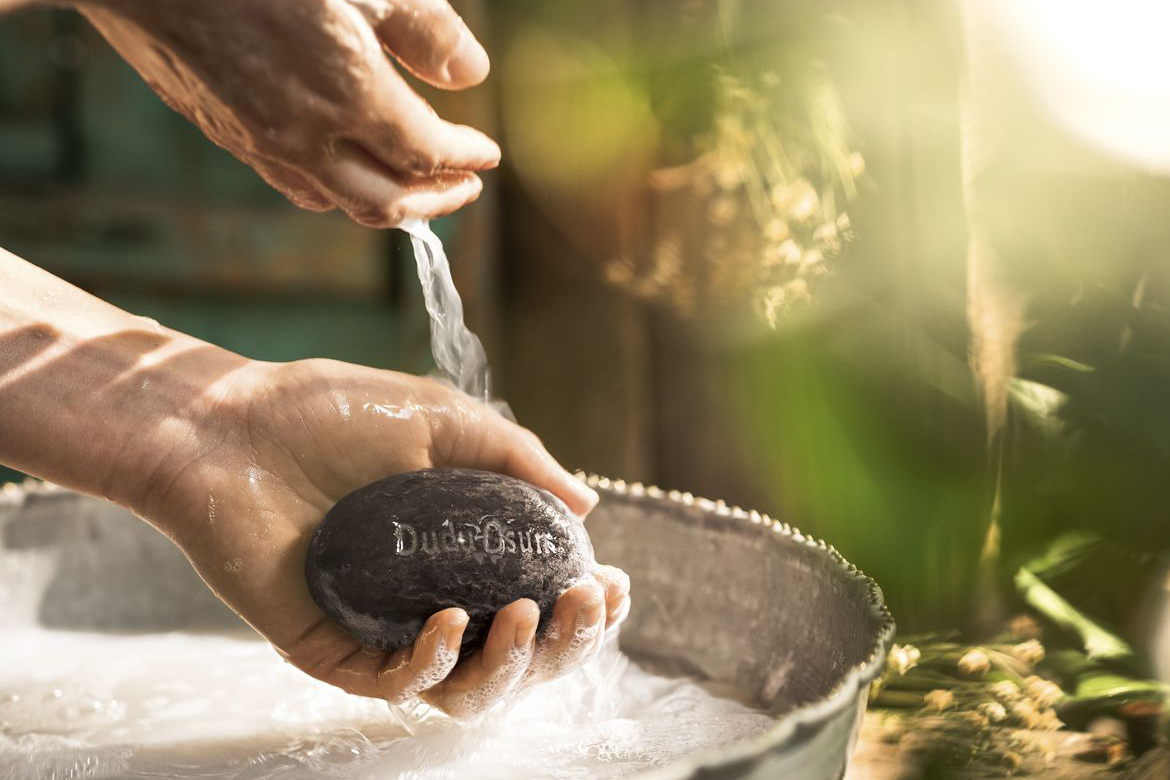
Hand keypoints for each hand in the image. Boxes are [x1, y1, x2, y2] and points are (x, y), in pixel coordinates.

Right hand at [75, 0, 499, 225]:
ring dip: (387, 202)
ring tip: (413, 187)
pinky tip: (342, 171)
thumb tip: (473, 73)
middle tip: (464, 188)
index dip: (465, 159)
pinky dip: (334, 191)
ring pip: (339, 201)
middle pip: (389, 200)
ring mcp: (262, 143)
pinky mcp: (226, 134)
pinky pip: (293, 185)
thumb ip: (425, 30)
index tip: (488, 156)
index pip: (428, 154)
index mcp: (352, 98)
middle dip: (437, 200)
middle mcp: (308, 137)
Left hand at [134, 357, 630, 715]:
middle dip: (567, 643)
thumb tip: (588, 504)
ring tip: (524, 617)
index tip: (616, 585)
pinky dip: (434, 662)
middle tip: (588, 604)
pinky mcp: (332, 646)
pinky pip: (395, 682)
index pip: (538, 597)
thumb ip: (516, 459)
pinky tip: (452, 618)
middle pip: (517, 655)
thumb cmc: (332, 414)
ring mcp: (383, 626)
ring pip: (466, 687)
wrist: (231, 424)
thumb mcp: (445, 421)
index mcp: (461, 551)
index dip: (583, 605)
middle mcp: (430, 596)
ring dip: (511, 666)